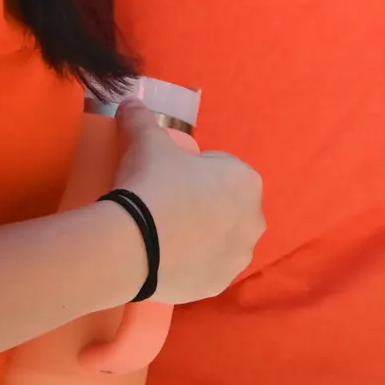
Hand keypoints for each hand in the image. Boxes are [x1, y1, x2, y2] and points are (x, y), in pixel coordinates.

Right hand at [112, 102, 265, 305]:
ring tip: (164, 236)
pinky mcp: (220, 285)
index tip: (169, 181)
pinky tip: (168, 259)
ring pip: (221, 240)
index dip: (194, 174)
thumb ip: (141, 117)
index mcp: (247, 181)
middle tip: (165, 208)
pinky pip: (208, 269)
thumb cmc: (150, 185)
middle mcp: (254, 219)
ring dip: (202, 237)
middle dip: (203, 206)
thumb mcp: (145, 142)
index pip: (221, 171)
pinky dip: (194, 265)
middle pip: (225, 207)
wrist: (131, 244)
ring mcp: (239, 256)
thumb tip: (129, 99)